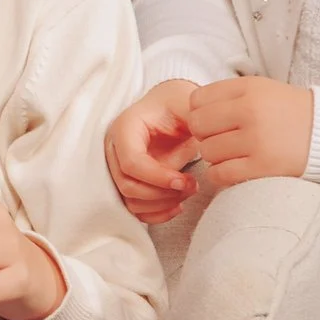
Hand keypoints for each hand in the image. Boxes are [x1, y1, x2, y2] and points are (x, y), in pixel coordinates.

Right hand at [106, 79, 201, 221]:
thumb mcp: (187, 104)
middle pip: (127, 185)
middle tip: (191, 186)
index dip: (158, 177)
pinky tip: (177, 205)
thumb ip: (195, 120)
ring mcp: (117, 168)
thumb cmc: (176, 105)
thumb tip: (205, 143)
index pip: (131, 162)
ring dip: (161, 204)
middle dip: (162, 193)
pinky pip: (134, 209)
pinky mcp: (127, 182)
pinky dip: (156, 214)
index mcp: (125, 127)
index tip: (185, 180)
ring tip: (187, 191)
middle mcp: (114, 149)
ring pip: (129, 200)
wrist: (168, 108)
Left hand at [186, 77, 313, 188]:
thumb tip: (191, 111)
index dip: (199, 113)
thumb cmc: (289, 113)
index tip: (214, 121)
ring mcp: (256, 140)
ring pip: (207, 152)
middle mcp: (250, 111)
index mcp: (248, 88)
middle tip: (221, 139)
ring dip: (215, 156)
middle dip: (204, 135)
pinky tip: (234, 169)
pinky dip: (221, 174)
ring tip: (234, 154)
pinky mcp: (263, 167)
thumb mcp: (261, 90)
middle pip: (198, 126)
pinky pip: (220, 174)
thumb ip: (227, 96)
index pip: (197, 100)